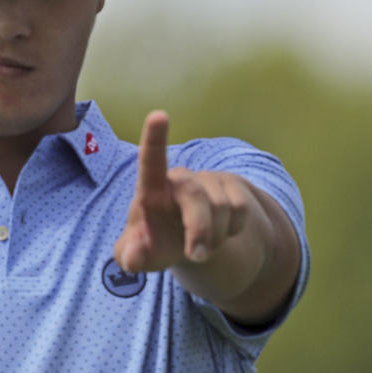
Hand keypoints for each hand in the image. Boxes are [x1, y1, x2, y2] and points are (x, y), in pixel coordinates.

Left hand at [113, 111, 249, 273]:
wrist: (189, 242)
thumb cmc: (156, 244)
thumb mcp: (139, 257)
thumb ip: (130, 257)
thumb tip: (133, 257)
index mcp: (151, 190)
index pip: (151, 161)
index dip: (154, 140)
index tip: (158, 115)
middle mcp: (180, 178)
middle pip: (196, 197)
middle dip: (200, 230)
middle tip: (196, 256)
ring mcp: (207, 179)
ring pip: (223, 208)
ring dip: (215, 238)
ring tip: (203, 247)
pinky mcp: (232, 185)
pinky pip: (241, 209)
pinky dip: (232, 231)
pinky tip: (220, 233)